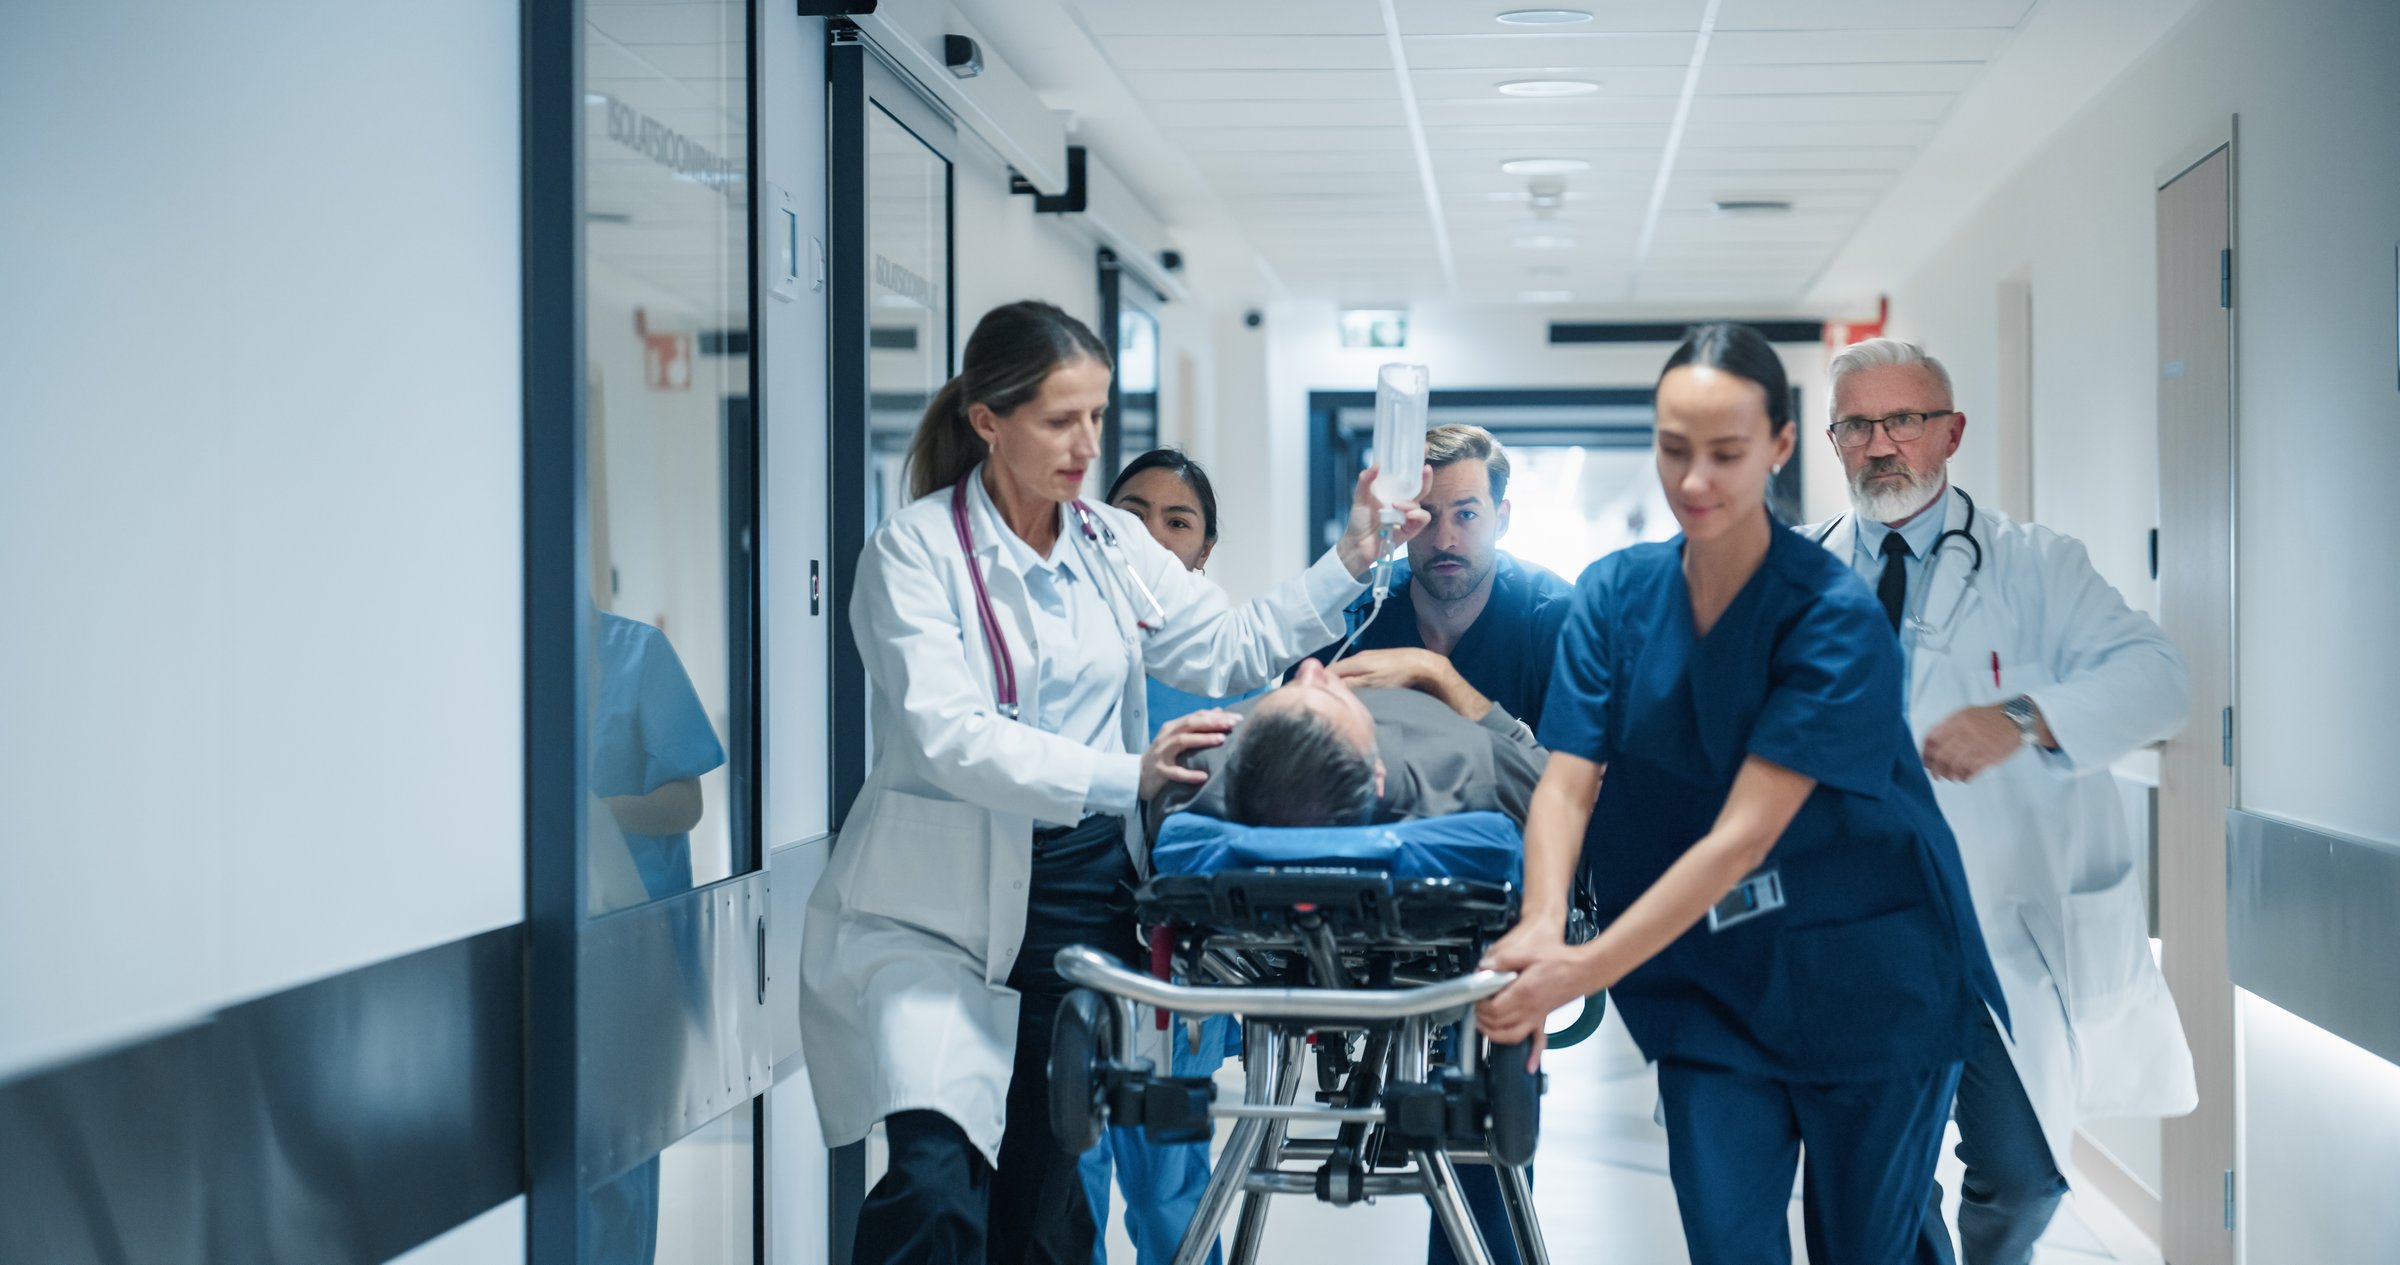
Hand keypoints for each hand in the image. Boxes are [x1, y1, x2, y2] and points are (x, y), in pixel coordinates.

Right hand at [1139, 709, 1238, 801]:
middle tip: (1232, 724)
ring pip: (1182, 742)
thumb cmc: (1163, 756)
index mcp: (1172, 727)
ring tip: (1221, 740)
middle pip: (1190, 724)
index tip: (1237, 718)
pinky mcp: (1159, 771)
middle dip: (1212, 723)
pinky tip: (1203, 776)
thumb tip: (1219, 711)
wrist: (1137, 775)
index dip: (1216, 716)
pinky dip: (1189, 774)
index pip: (1196, 716)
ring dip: (1202, 739)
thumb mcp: (1177, 738)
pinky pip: (1175, 772)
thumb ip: (1196, 726)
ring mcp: (1161, 753)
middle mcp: (1166, 737)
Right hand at [1328, 647, 1440, 691]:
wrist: (1422, 665)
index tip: (1320, 699)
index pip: (1327, 670)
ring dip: (1343, 683)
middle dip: (1330, 684)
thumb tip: (1329, 687)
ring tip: (1343, 698)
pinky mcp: (1377, 662)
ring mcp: (1368, 659)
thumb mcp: (1371, 684)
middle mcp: (1358, 657)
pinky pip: (1357, 672)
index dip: (1320, 683)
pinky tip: (1359, 691)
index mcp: (1354, 662)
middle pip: (1336, 671)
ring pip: (1347, 672)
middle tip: (1331, 701)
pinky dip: (1354, 681)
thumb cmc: (1397, 676)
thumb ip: (1349, 685)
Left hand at [1335, 465, 1432, 577]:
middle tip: (1426, 468)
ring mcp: (1407, 515)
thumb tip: (1376, 465)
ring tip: (1396, 505)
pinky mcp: (1411, 529)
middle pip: (1421, 486)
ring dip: (1411, 502)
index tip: (1423, 448)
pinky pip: (1422, 518)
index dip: (1416, 462)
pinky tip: (1407, 514)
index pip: (1407, 474)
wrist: (1357, 544)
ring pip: (1421, 502)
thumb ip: (1365, 480)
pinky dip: (1417, 514)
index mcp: (1392, 491)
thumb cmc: (1359, 521)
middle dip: (1426, 476)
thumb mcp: (1360, 497)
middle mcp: (1402, 501)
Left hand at [1476, 932, 1598, 1045]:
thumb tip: (1485, 967)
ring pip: (1511, 1035)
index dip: (1480, 1005)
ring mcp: (1537, 1017)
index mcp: (1523, 992)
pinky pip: (1539, 1041)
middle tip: (1477, 1006)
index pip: (1493, 1008)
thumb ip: (1505, 960)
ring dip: (1494, 1035)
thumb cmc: (1561, 961)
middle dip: (1482, 1017)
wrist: (1584, 970)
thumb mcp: (1529, 953)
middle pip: (1498, 1022)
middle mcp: (1529, 1009)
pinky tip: (1530, 1066)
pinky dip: (1534, 1055)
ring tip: (1484, 1027)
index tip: (1477, 996)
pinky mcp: (1544, 1019)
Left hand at [1920, 704, 2024, 781]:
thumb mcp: (1965, 714)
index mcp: (1956, 720)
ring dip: (1950, 775)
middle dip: (1935, 769)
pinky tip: (1965, 777)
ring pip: (1954, 766)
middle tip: (1936, 775)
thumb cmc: (1989, 718)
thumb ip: (1948, 726)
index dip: (1925, 753)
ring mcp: (1978, 745)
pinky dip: (1964, 778)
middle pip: (1941, 756)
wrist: (2017, 719)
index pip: (1932, 739)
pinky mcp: (1989, 757)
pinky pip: (1970, 772)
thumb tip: (1931, 744)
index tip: (1926, 762)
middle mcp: (1965, 732)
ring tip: (1951, 777)